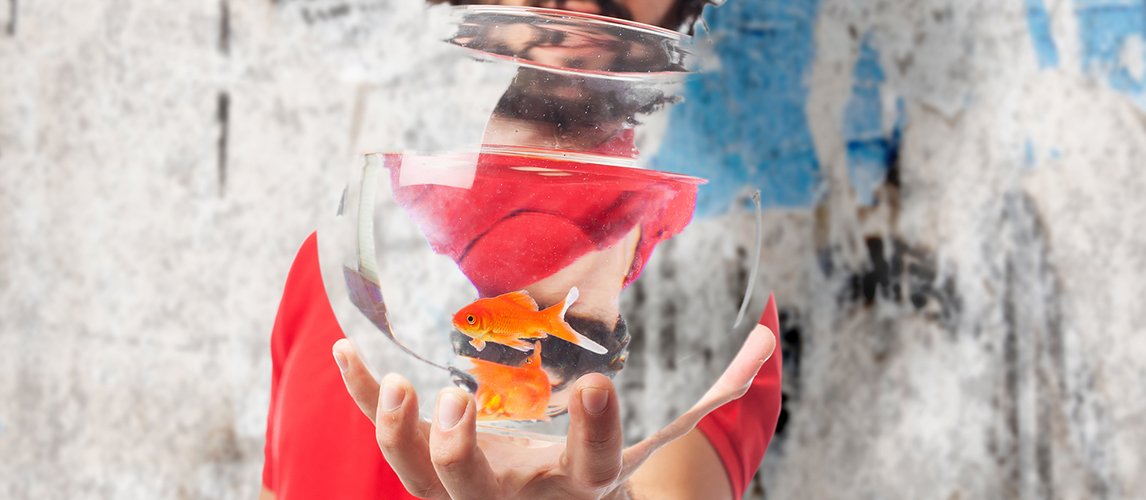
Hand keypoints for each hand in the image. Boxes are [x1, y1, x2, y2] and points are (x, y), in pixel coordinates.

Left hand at [332, 324, 774, 499]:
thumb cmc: (597, 475)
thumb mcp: (653, 448)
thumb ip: (707, 396)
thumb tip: (768, 337)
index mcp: (578, 486)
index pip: (591, 464)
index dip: (594, 432)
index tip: (595, 386)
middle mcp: (512, 497)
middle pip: (472, 489)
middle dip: (461, 450)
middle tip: (460, 401)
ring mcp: (459, 490)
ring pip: (413, 472)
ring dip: (397, 432)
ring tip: (398, 384)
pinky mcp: (424, 470)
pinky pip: (386, 437)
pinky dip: (361, 395)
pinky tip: (345, 349)